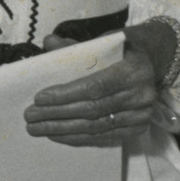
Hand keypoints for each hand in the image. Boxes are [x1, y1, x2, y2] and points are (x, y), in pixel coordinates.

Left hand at [25, 43, 165, 145]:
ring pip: (96, 127)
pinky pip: (103, 137)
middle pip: (93, 109)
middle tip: (30, 116)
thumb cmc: (119, 53)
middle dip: (57, 114)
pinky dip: (77, 138)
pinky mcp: (137, 129)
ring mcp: (142, 115)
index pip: (95, 86)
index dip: (66, 94)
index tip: (39, 98)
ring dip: (62, 129)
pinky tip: (57, 135)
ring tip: (37, 128)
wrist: (149, 63)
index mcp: (134, 69)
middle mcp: (142, 94)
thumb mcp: (101, 44)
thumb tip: (48, 42)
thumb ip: (74, 47)